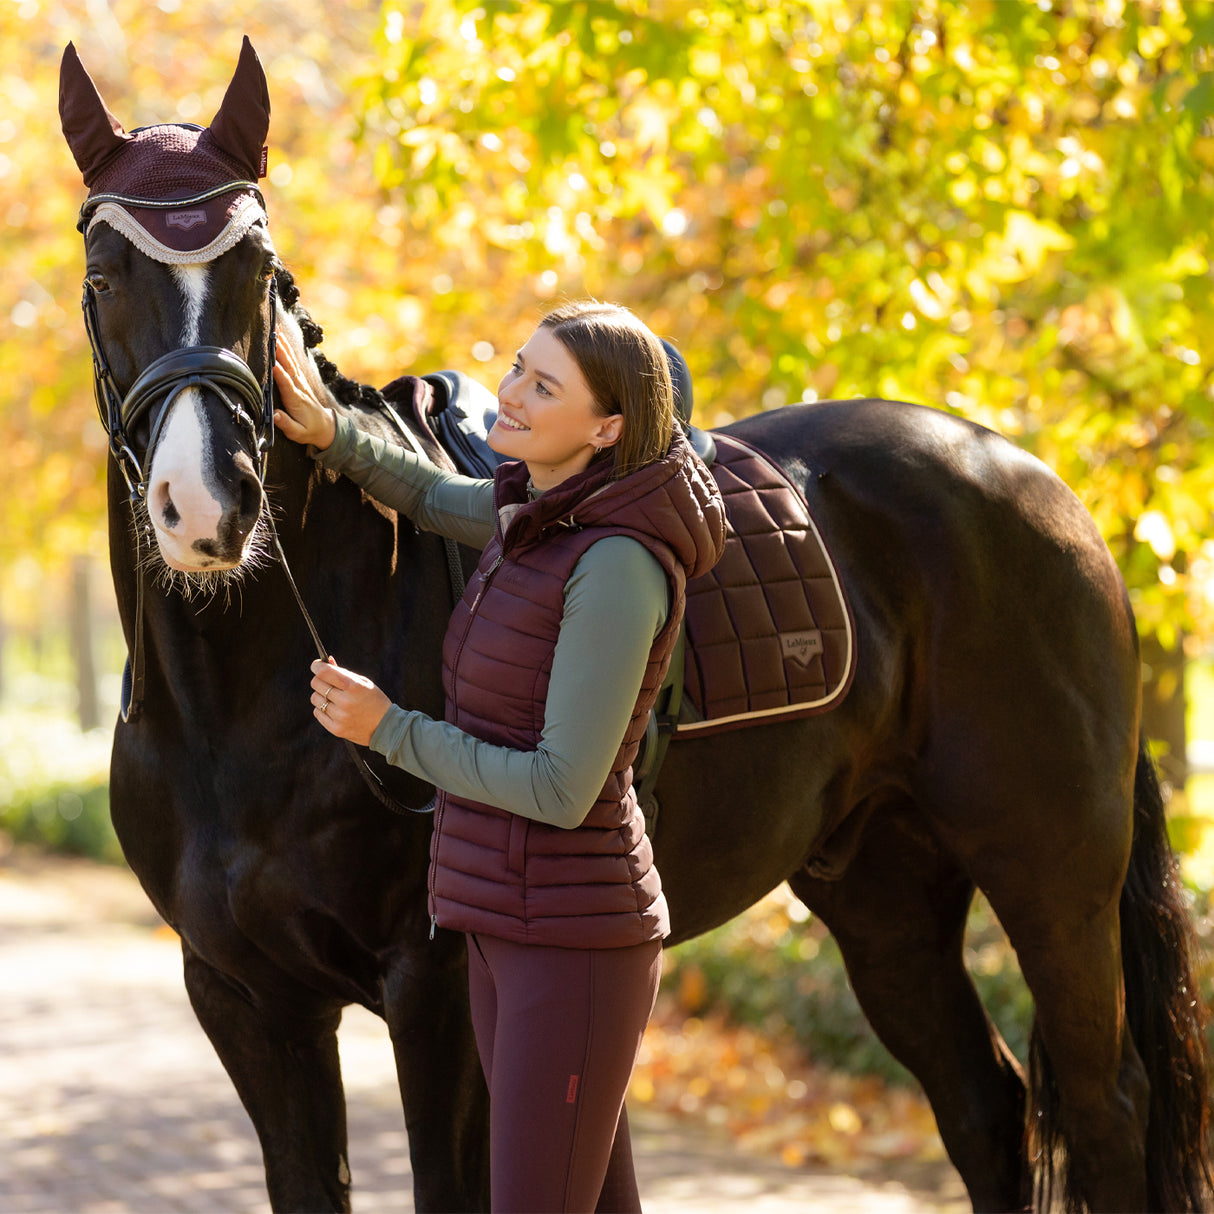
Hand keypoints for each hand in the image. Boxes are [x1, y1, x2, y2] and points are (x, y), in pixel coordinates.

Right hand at [273, 333, 336, 449]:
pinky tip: (281, 338)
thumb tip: (275, 416)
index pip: (286, 383)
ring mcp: (301, 382)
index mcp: (296, 399)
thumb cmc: (309, 430)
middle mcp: (299, 387)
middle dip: (280, 350)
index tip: (271, 361)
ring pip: (291, 360)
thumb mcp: (298, 433)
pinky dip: (286, 348)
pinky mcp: (300, 380)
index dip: (279, 373)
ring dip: (283, 344)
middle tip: (271, 334)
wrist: (326, 427)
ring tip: (275, 328)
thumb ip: (286, 424)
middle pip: (288, 366)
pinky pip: (292, 361)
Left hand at [310, 657, 391, 744]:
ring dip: (321, 695)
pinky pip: (317, 712)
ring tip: (334, 698)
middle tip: (327, 682)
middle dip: (320, 680)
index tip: (316, 665)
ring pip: (315, 698)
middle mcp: (345, 701)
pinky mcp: (336, 729)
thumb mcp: (363, 683)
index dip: (317, 666)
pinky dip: (323, 709)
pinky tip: (335, 709)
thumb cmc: (374, 700)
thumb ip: (343, 672)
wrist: (385, 726)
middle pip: (316, 684)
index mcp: (354, 686)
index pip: (324, 672)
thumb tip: (326, 661)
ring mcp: (340, 716)